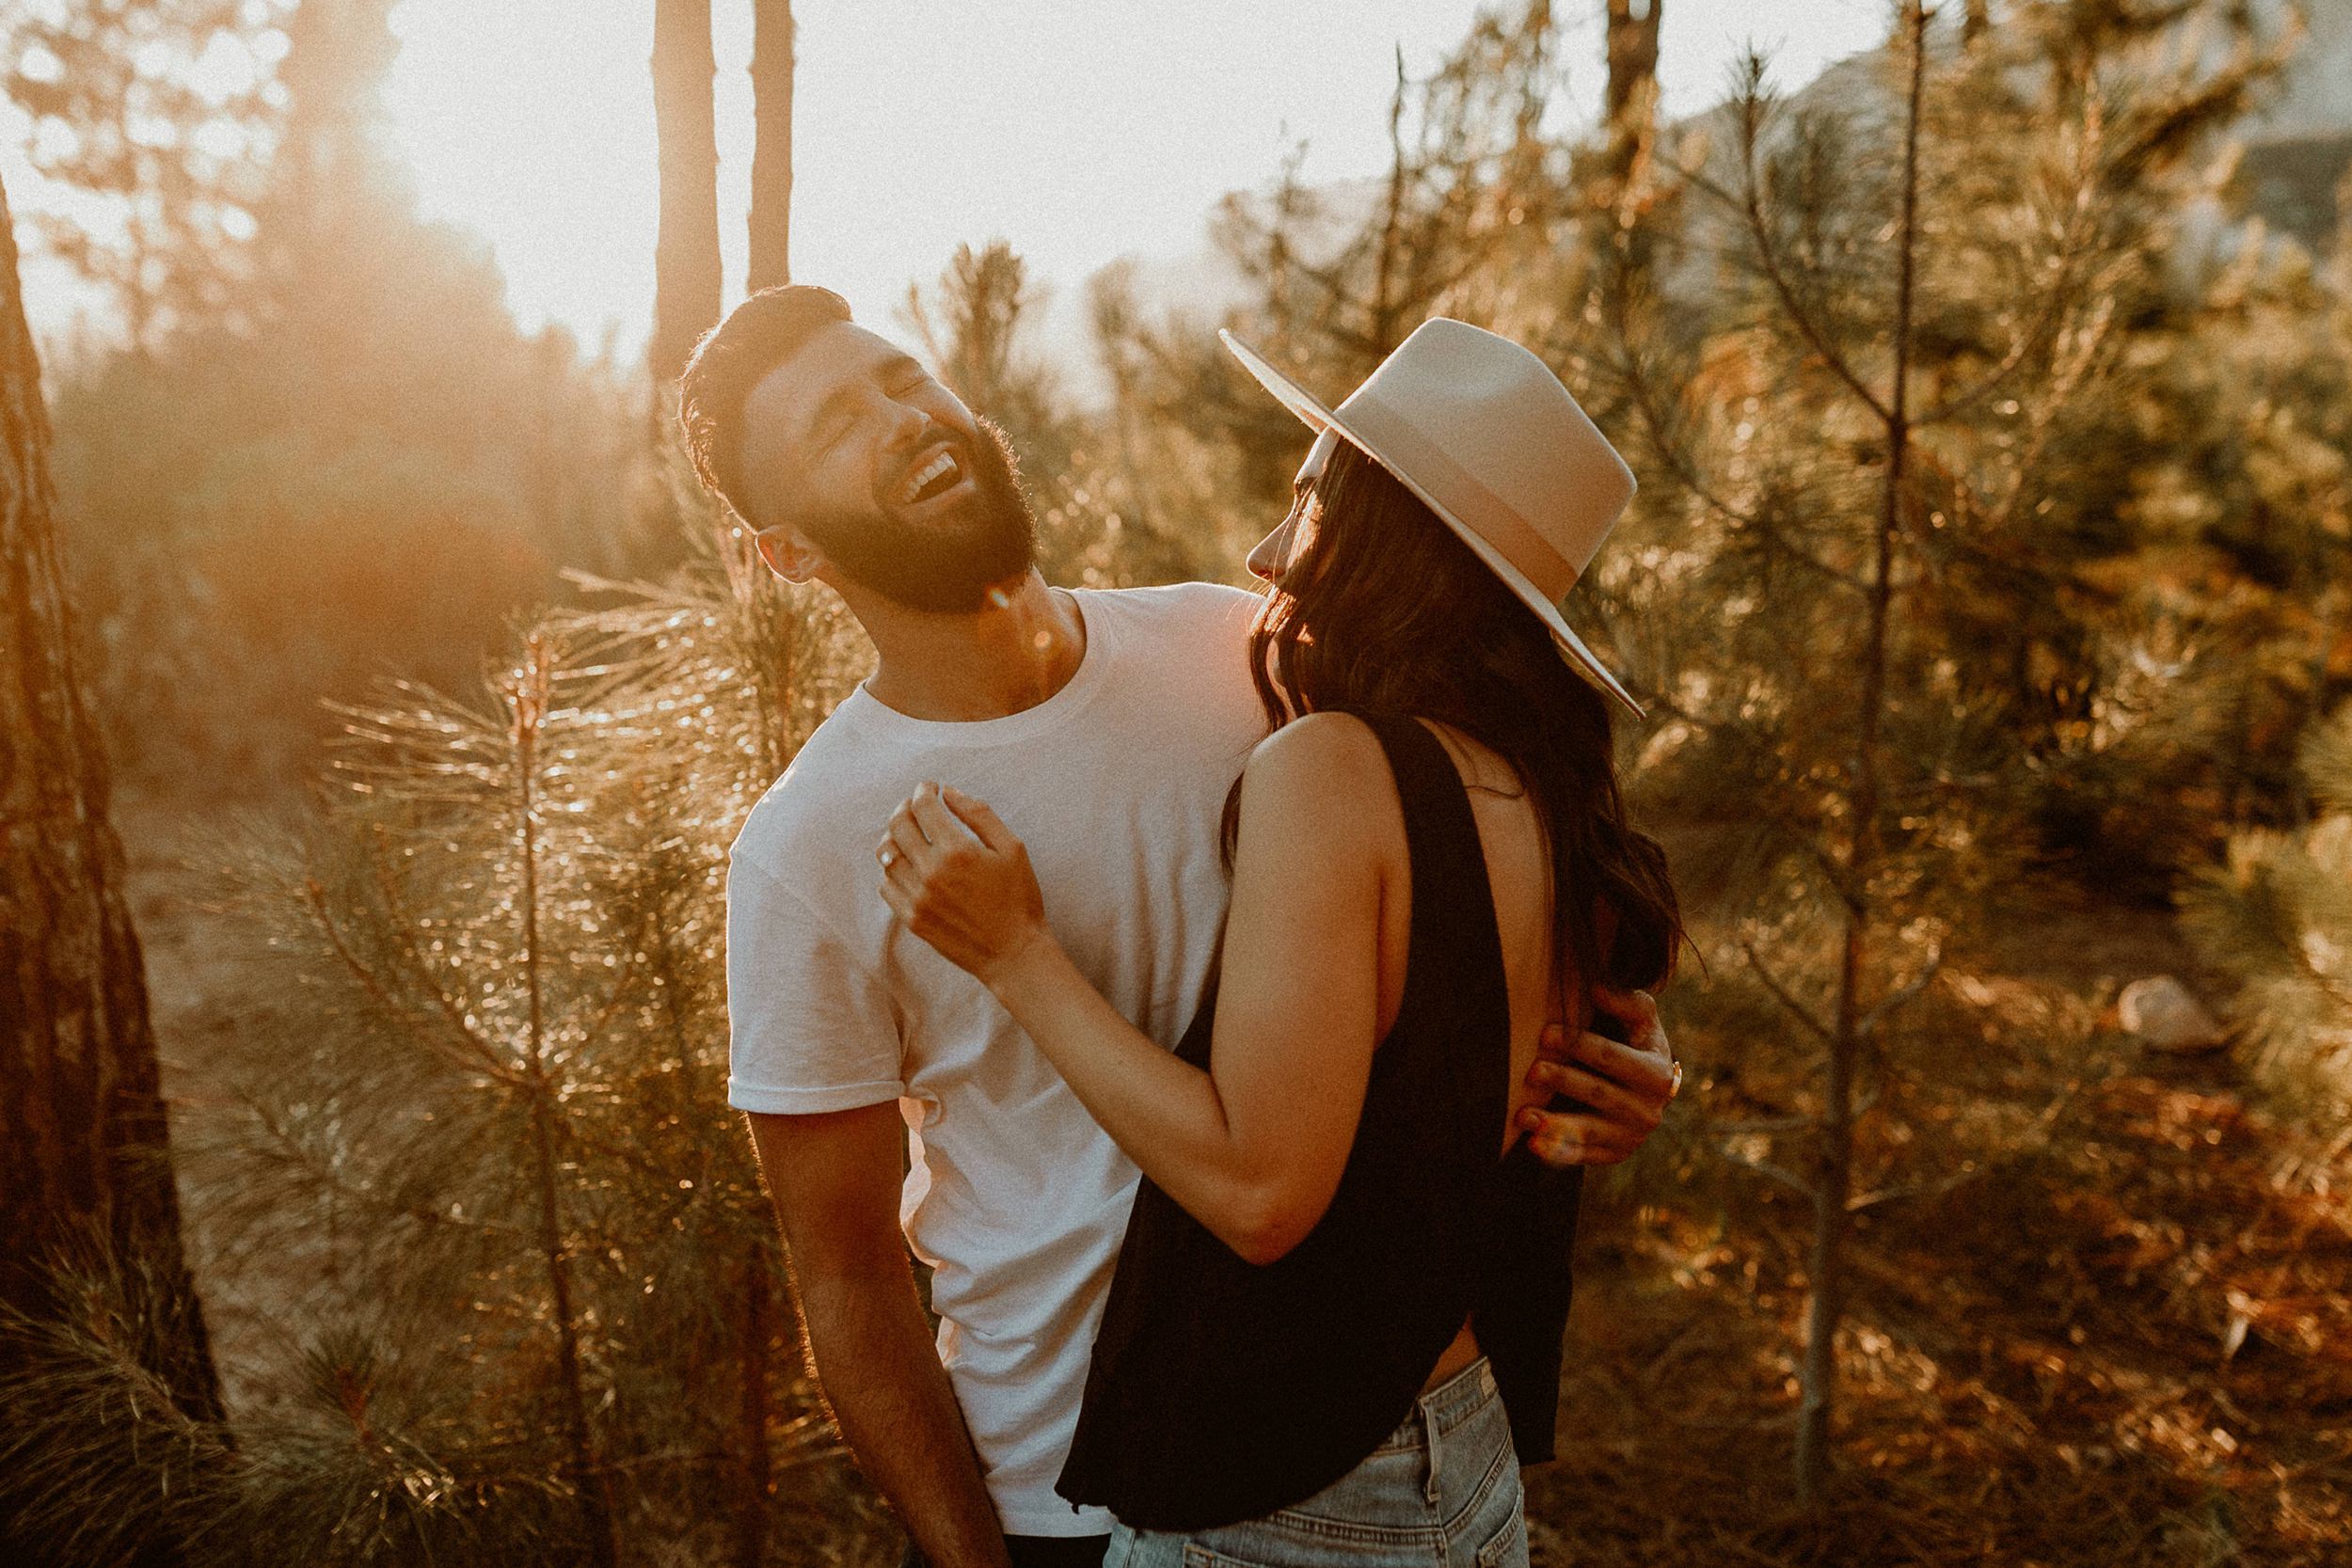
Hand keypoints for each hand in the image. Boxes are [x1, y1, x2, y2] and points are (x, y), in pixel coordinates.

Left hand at [876, 782, 1051, 986]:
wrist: (1013, 952)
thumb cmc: (1019, 898)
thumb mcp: (1012, 848)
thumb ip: (979, 814)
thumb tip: (949, 792)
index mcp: (957, 851)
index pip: (923, 807)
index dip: (924, 790)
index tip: (930, 788)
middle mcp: (931, 872)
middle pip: (897, 825)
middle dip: (905, 807)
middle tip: (915, 805)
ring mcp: (917, 898)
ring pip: (886, 855)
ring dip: (894, 836)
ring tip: (908, 833)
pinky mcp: (912, 919)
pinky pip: (886, 886)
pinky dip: (892, 869)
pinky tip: (908, 866)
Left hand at [1517, 986, 1679, 1166]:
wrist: (1648, 1089)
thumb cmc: (1635, 1043)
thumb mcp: (1642, 1021)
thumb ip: (1625, 1002)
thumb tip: (1597, 989)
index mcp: (1656, 1074)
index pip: (1613, 1058)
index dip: (1579, 1045)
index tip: (1545, 1033)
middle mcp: (1648, 1110)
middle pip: (1598, 1093)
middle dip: (1563, 1080)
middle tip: (1531, 1071)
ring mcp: (1631, 1137)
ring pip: (1589, 1131)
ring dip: (1555, 1124)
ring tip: (1523, 1116)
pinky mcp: (1613, 1154)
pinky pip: (1582, 1156)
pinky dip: (1557, 1152)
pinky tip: (1532, 1144)